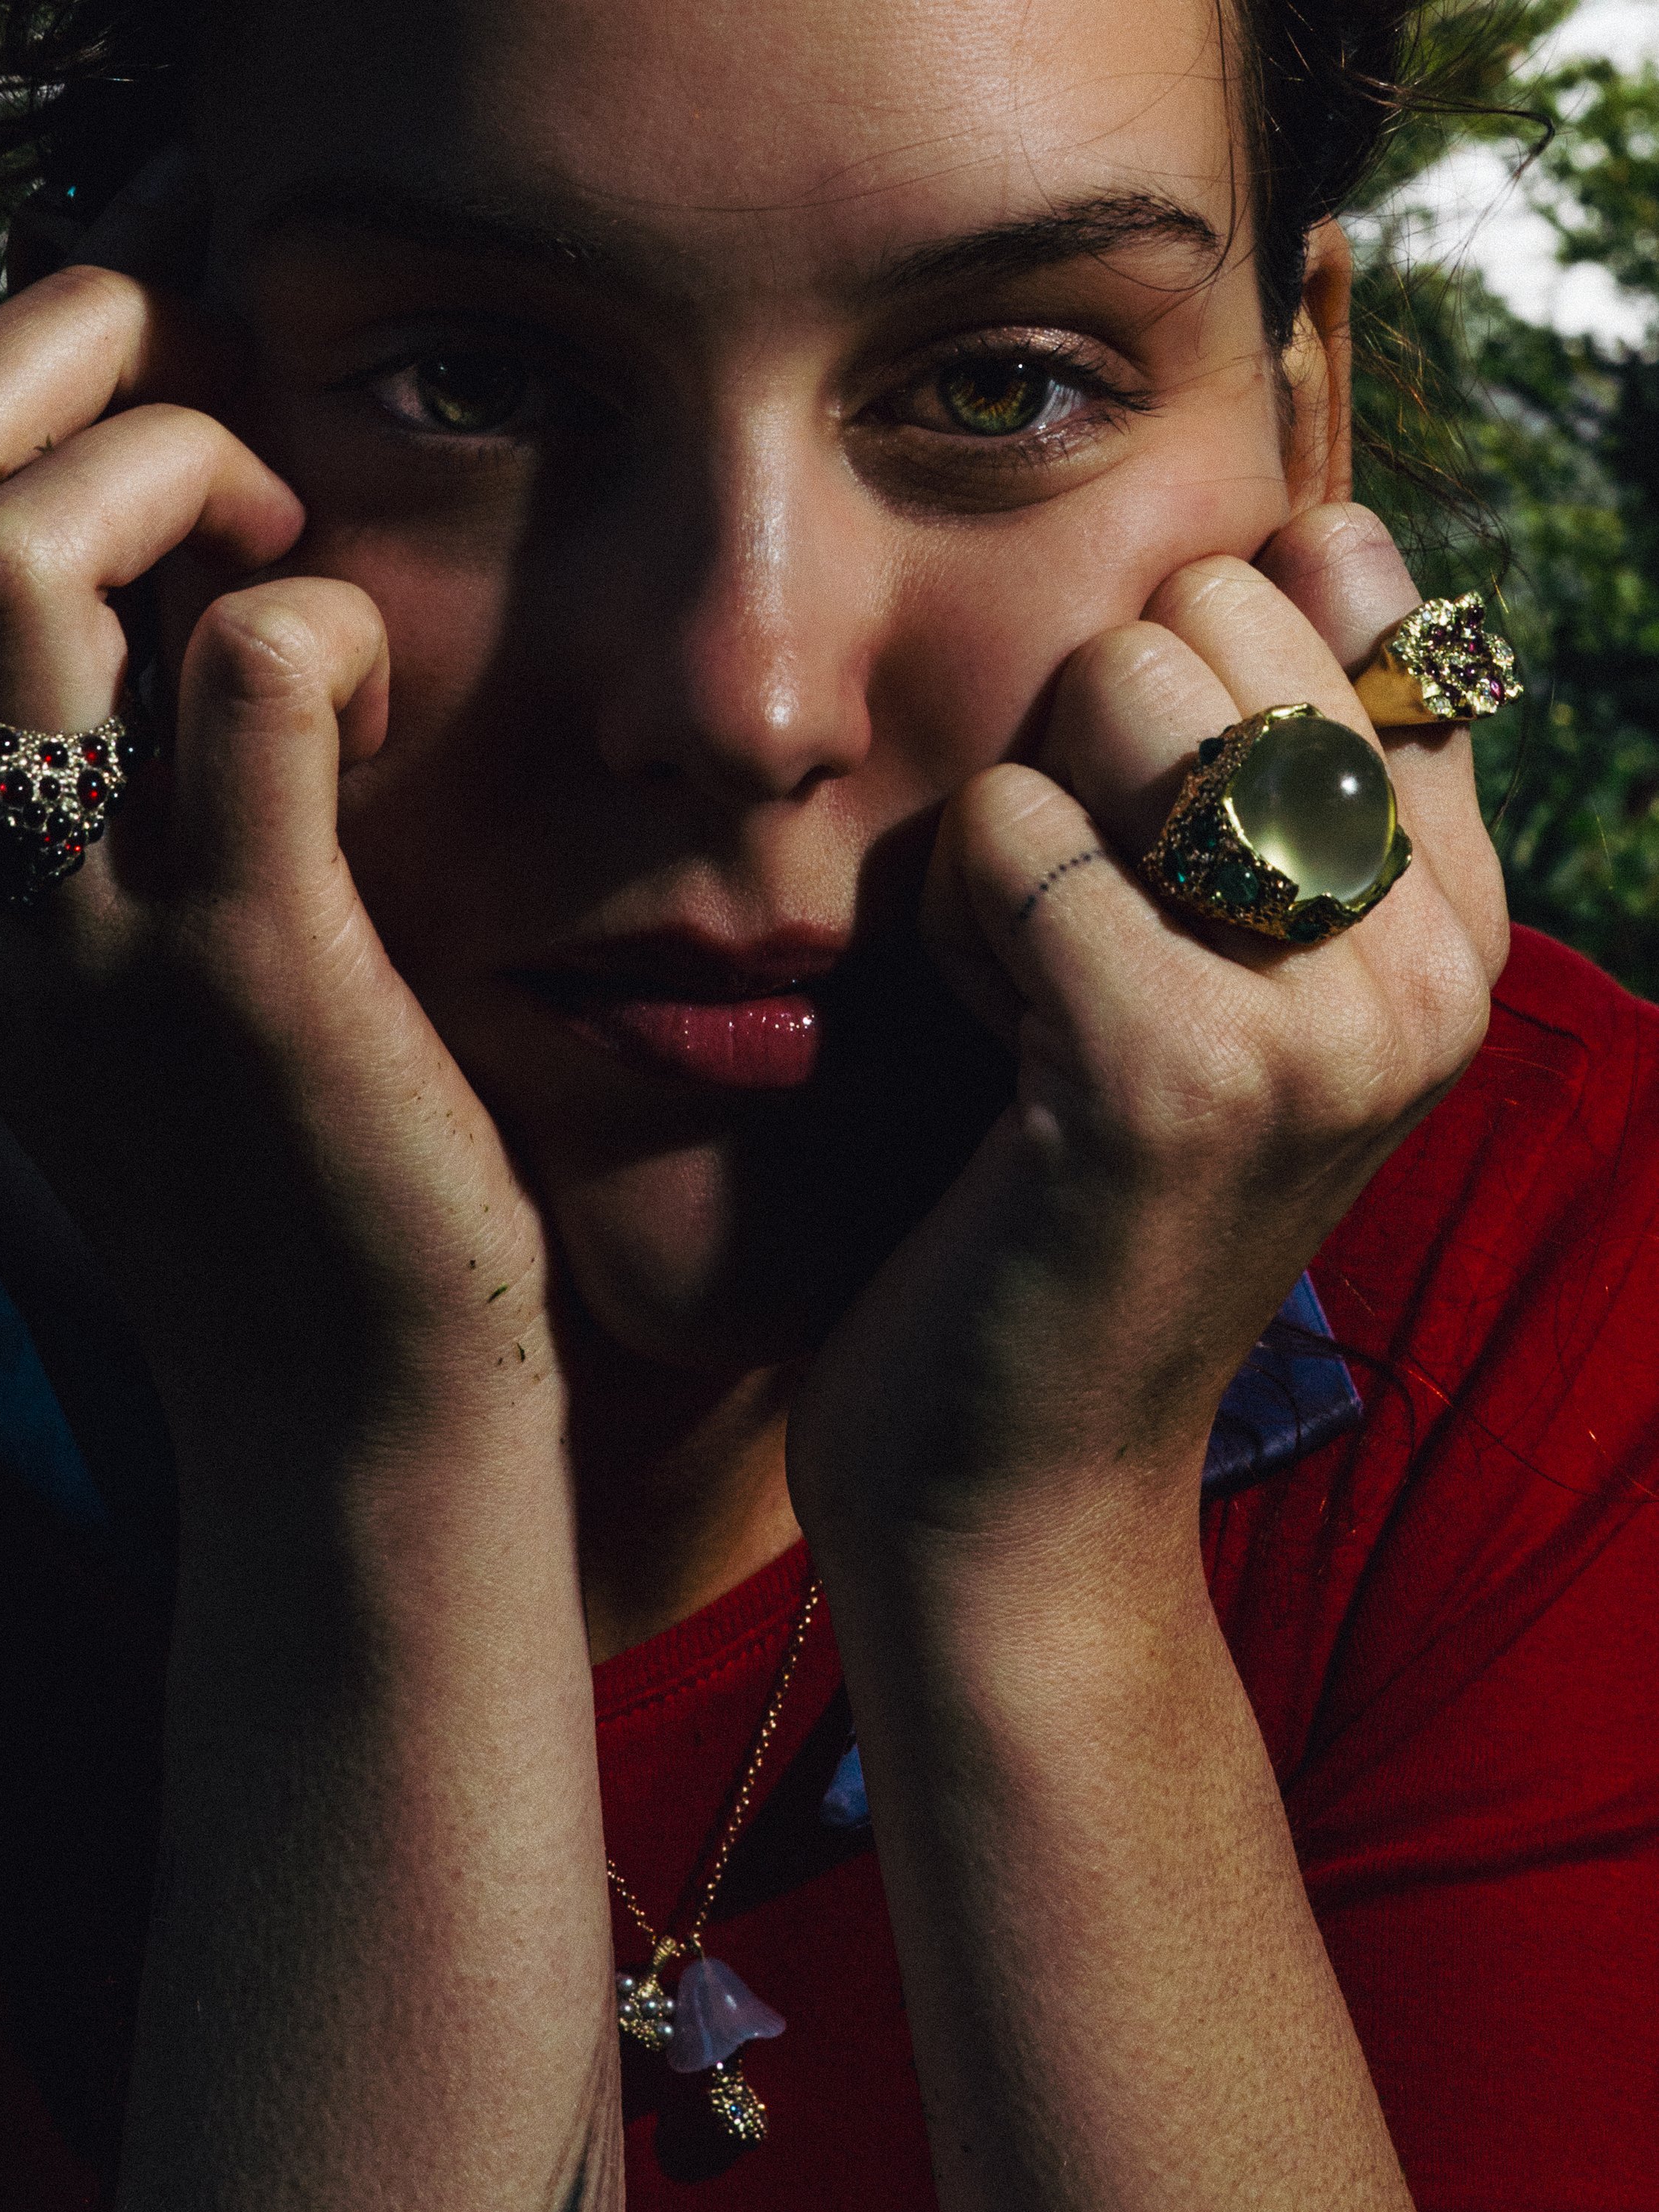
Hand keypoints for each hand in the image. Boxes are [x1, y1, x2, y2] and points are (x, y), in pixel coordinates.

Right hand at [0, 245, 556, 1474]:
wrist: (348, 1405)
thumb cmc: (282, 1154)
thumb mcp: (135, 941)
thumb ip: (113, 756)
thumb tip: (193, 535)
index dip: (40, 359)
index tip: (188, 323)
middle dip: (83, 335)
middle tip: (242, 358)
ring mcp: (83, 916)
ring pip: (18, 544)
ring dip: (183, 455)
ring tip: (296, 528)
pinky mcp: (250, 961)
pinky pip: (253, 674)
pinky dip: (327, 618)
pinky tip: (378, 682)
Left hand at [788, 505, 1504, 1560]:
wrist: (1022, 1487)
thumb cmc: (1076, 1211)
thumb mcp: (1223, 977)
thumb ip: (1293, 778)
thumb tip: (1321, 524)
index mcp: (1457, 914)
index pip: (1350, 585)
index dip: (1184, 675)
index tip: (1158, 863)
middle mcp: (1432, 959)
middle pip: (1212, 611)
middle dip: (1087, 745)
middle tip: (1079, 944)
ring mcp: (1326, 1020)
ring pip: (1120, 691)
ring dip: (1018, 832)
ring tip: (1035, 996)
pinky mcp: (1178, 1076)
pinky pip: (1013, 829)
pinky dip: (954, 918)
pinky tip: (990, 1051)